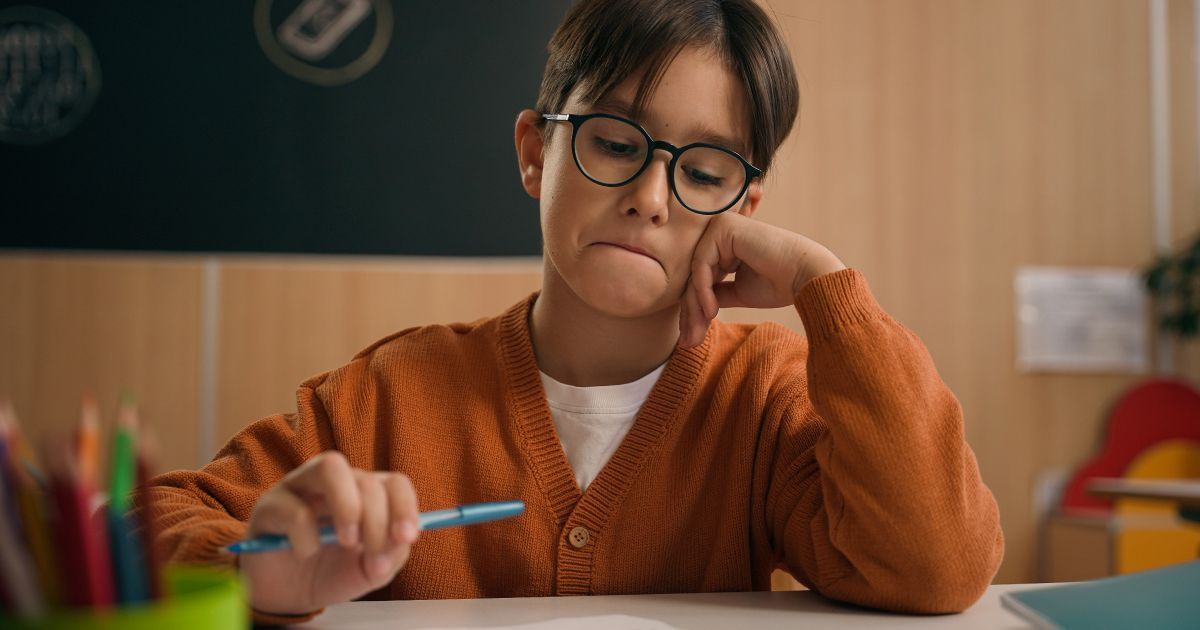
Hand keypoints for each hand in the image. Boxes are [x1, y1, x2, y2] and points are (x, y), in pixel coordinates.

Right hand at [239, 451, 419, 615]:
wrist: (285, 596)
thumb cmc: (331, 573)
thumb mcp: (370, 570)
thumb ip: (392, 553)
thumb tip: (401, 539)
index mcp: (364, 493)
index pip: (394, 483)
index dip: (405, 507)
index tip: (407, 538)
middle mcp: (335, 481)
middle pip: (366, 479)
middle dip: (377, 523)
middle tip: (372, 560)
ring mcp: (301, 486)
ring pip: (331, 467)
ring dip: (348, 507)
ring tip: (347, 542)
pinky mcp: (270, 505)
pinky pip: (295, 510)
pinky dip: (307, 539)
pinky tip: (305, 554)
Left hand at [679, 212, 845, 347]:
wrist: (807, 276)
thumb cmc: (779, 284)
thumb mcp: (738, 292)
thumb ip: (715, 293)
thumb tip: (690, 307)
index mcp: (726, 243)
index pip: (700, 278)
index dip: (693, 310)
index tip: (689, 339)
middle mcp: (721, 229)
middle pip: (694, 276)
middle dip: (690, 312)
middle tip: (688, 342)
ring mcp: (721, 225)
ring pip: (694, 273)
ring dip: (694, 307)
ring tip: (697, 333)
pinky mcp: (724, 227)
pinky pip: (702, 265)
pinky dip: (703, 291)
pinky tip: (712, 312)